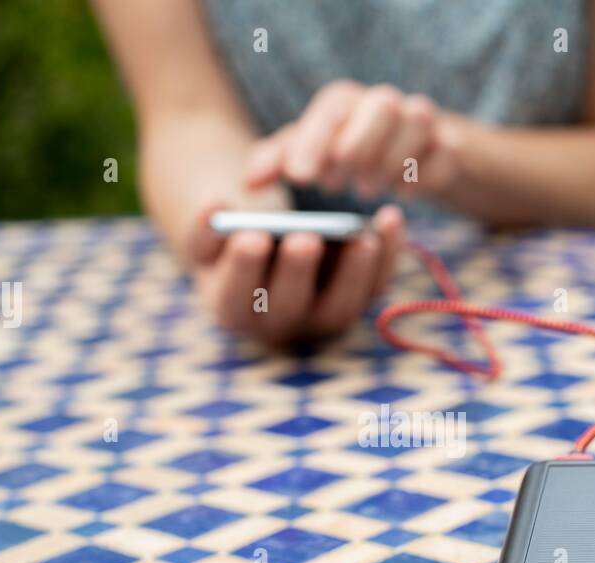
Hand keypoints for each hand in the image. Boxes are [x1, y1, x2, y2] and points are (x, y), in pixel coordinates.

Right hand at [188, 200, 406, 346]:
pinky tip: (389, 218)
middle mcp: (279, 323)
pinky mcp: (356, 300)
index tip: (250, 236)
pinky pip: (376, 285)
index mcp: (233, 308)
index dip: (243, 270)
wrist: (269, 236)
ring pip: (340, 308)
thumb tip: (217, 207)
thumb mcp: (211, 229)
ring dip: (354, 274)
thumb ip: (205, 222)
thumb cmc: (234, 231)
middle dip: (297, 273)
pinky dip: (388, 254)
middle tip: (305, 238)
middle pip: (289, 309)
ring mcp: (321, 317)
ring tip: (362, 236)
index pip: (235, 300)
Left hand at [244, 81, 461, 199]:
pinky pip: (446, 153)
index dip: (316, 141)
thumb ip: (278, 162)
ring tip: (367, 189)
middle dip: (359, 143)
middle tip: (339, 182)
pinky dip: (426, 174)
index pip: (332, 110)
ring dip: (392, 157)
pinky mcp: (448, 148)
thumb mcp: (307, 156)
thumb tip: (249, 182)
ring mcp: (421, 123)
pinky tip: (402, 195)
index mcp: (344, 103)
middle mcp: (384, 104)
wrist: (406, 156)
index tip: (300, 178)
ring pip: (418, 121)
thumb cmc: (343, 154)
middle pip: (382, 104)